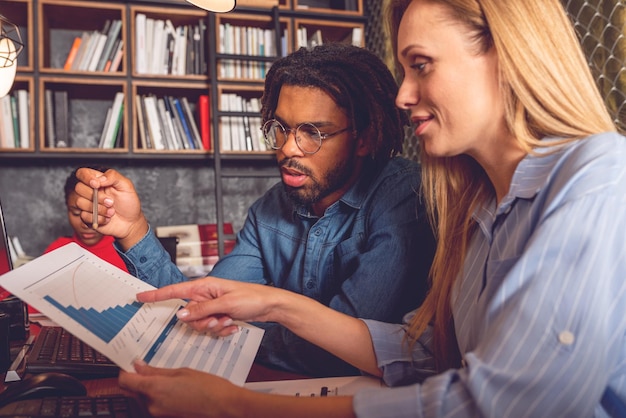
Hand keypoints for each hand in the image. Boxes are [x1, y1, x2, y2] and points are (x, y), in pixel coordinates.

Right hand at [74, 167, 148, 248]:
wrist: (130, 222)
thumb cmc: (129, 203)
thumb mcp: (126, 186)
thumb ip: (113, 176)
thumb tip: (99, 178)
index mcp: (98, 180)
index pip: (82, 173)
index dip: (86, 178)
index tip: (97, 185)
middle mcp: (90, 191)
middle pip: (78, 188)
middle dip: (96, 197)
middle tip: (111, 202)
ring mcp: (86, 204)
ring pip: (80, 202)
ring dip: (99, 209)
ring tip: (111, 211)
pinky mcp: (86, 217)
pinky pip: (84, 216)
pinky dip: (98, 219)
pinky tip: (107, 219)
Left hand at [119, 360, 242, 417]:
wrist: (224, 407)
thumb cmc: (208, 388)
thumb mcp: (181, 372)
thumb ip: (156, 371)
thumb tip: (139, 366)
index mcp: (153, 389)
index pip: (124, 381)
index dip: (125, 370)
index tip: (130, 363)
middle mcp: (151, 405)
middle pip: (131, 391)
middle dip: (135, 379)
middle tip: (147, 367)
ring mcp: (157, 414)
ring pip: (141, 398)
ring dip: (146, 388)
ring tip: (165, 377)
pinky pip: (152, 405)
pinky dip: (156, 396)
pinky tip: (171, 388)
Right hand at [136, 277, 287, 335]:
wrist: (270, 306)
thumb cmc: (251, 298)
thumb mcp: (225, 304)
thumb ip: (201, 310)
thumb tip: (181, 314)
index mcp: (204, 287)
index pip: (174, 291)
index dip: (156, 294)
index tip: (140, 296)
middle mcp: (206, 296)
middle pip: (188, 315)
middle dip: (202, 322)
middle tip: (219, 318)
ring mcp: (212, 307)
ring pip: (200, 325)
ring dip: (214, 327)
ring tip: (229, 319)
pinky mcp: (219, 316)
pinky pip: (212, 329)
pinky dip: (222, 329)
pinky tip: (233, 324)